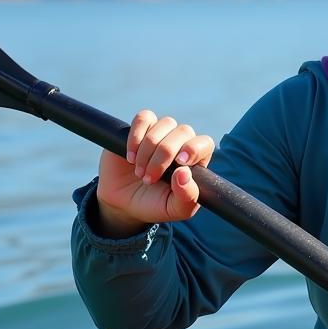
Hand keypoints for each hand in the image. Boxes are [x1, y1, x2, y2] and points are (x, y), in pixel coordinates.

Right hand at [95, 110, 214, 236]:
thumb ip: (186, 197)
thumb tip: (184, 173)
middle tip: (149, 178)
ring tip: (139, 172)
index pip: (205, 143)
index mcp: (195, 160)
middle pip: (184, 131)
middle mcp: (181, 143)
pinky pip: (144, 118)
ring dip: (149, 150)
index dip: (194, 149)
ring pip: (165, 124)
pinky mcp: (139, 129)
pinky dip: (136, 136)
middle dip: (164, 156)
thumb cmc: (154, 205)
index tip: (180, 164)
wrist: (122, 203)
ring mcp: (161, 133)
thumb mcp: (174, 210)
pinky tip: (130, 156)